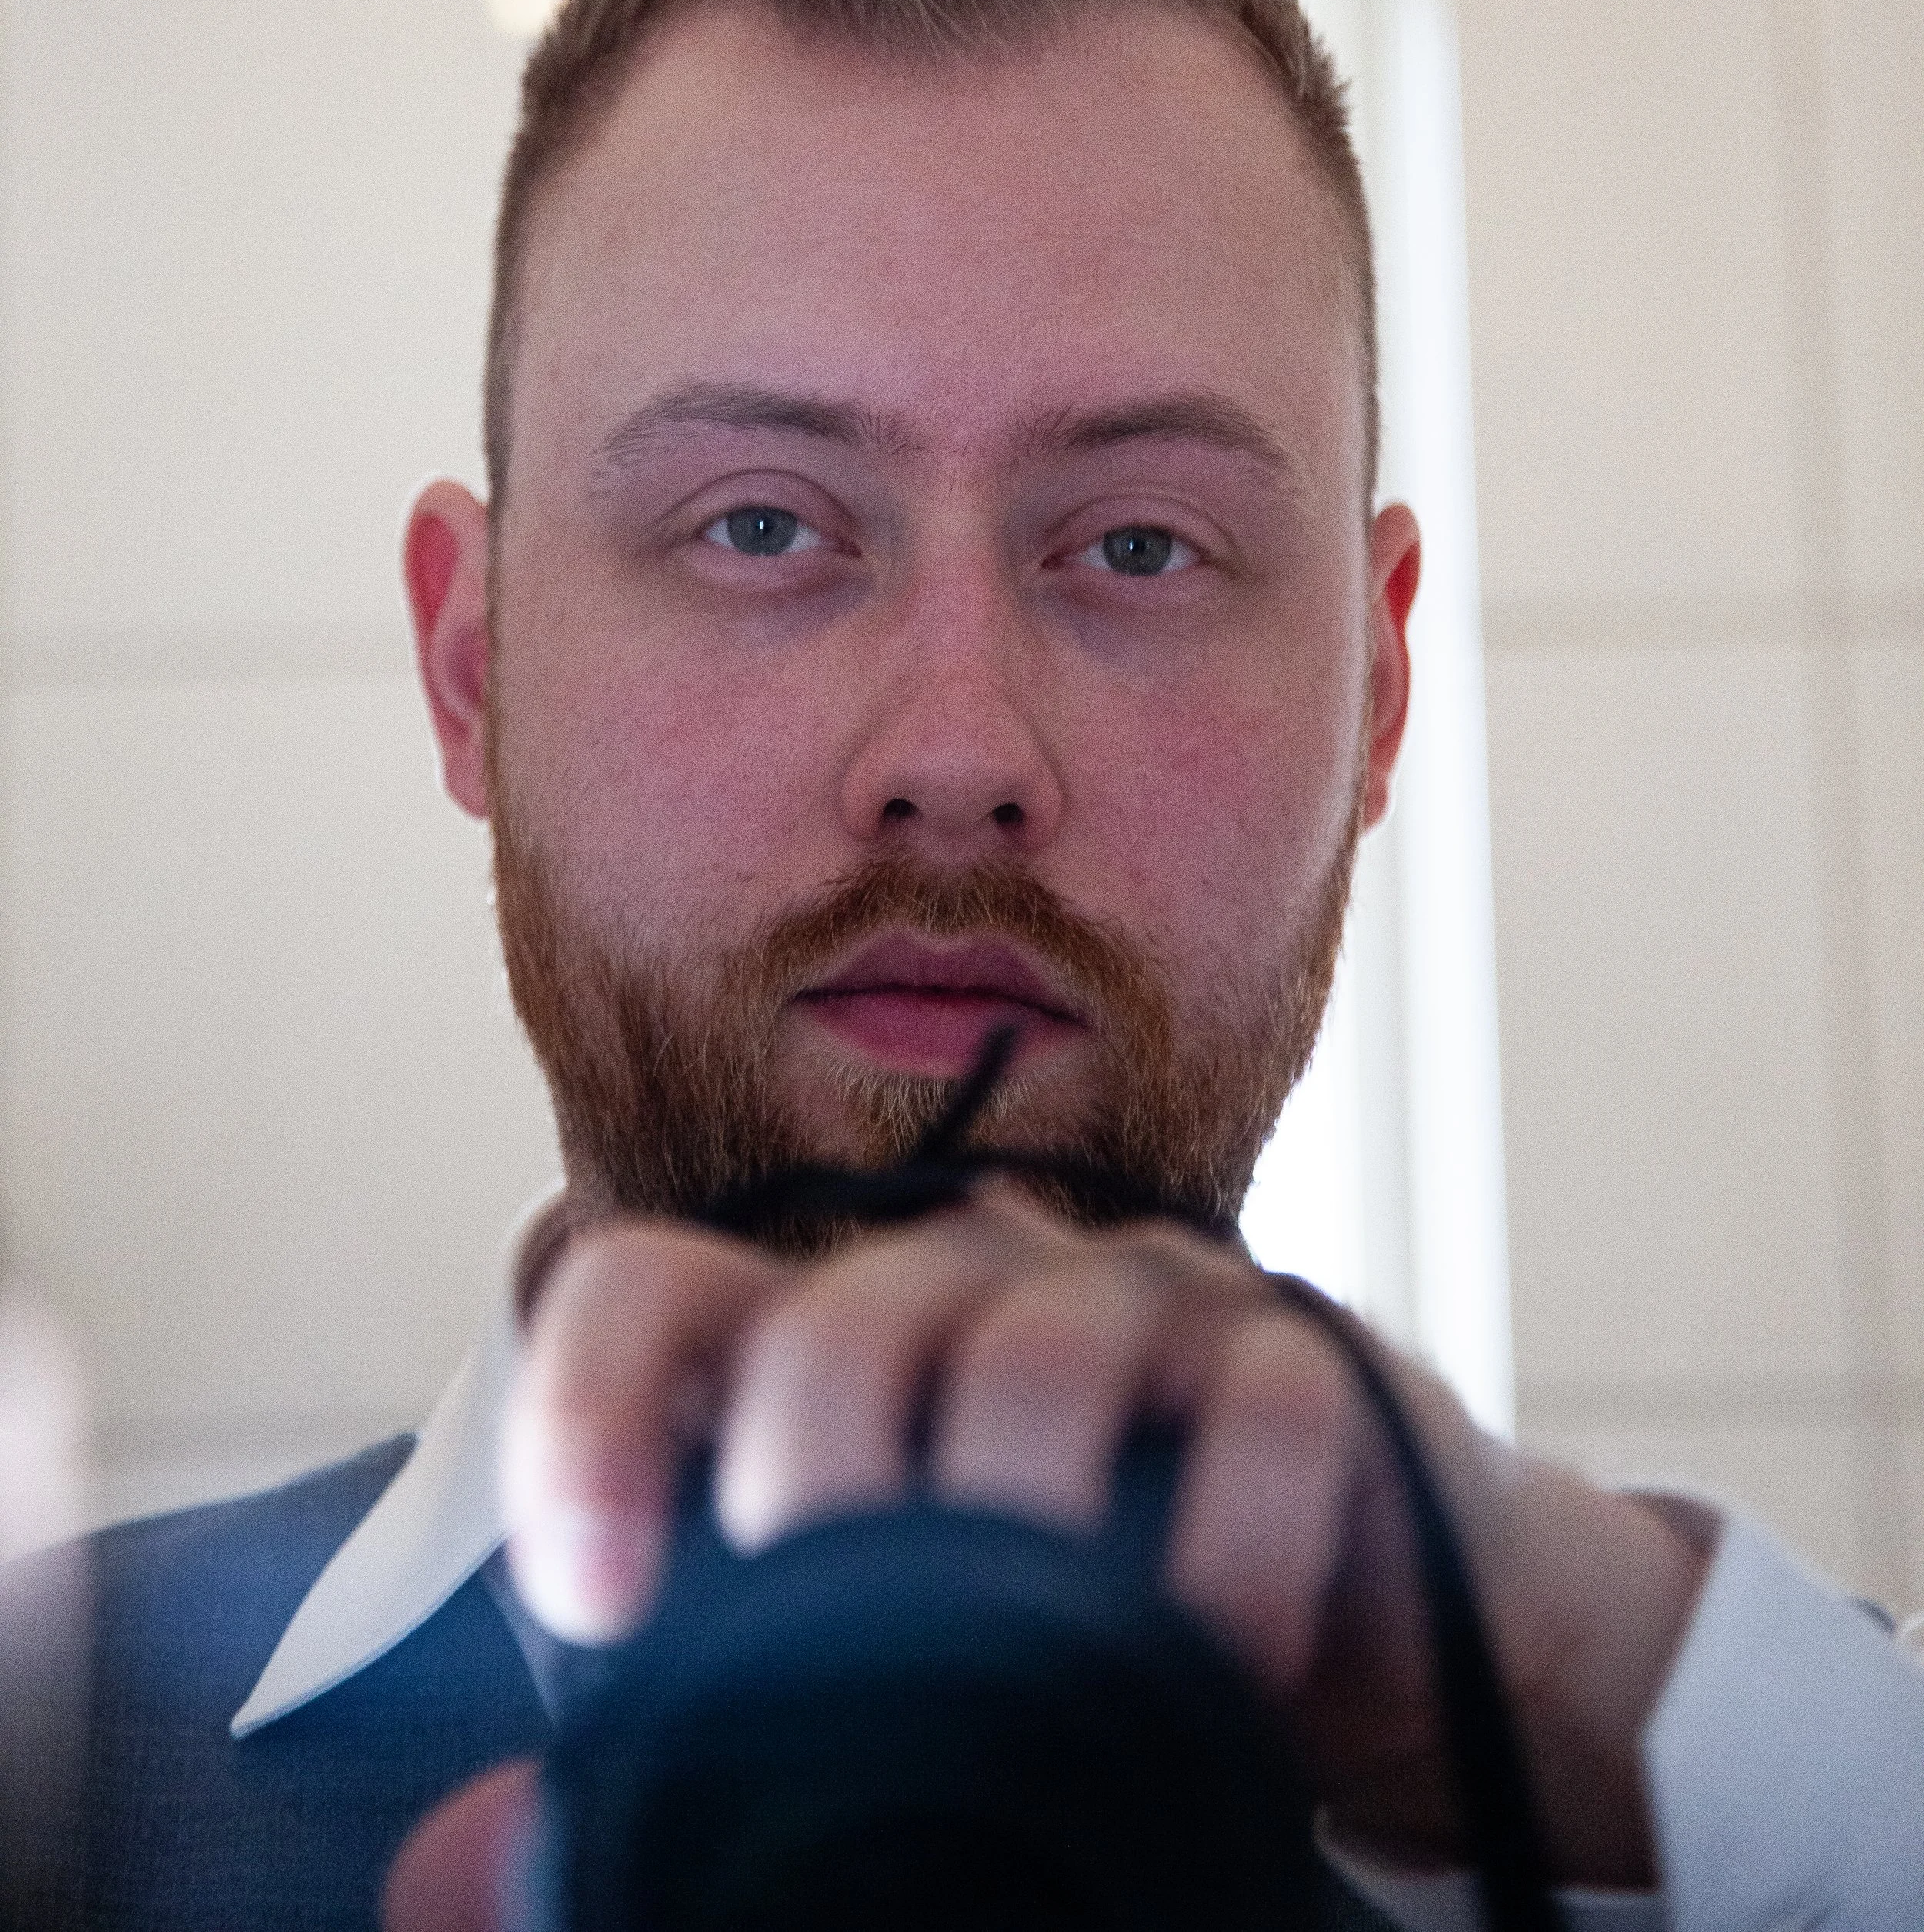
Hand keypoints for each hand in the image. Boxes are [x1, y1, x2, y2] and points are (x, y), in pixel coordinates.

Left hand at [492, 1192, 1703, 1886]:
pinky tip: (1228, 1657)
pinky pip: (1257, 1405)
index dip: (588, 1409)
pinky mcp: (1297, 1355)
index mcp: (823, 1357)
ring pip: (1034, 1340)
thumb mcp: (872, 1700)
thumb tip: (448, 1876)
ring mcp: (1134, 1308)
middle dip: (815, 1491)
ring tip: (1063, 1675)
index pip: (649, 1291)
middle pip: (834, 1320)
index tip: (603, 1602)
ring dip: (1027, 1519)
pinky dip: (1232, 1545)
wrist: (1348, 1629)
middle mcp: (962, 1297)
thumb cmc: (1077, 1653)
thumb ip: (679, 1758)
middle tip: (861, 1659)